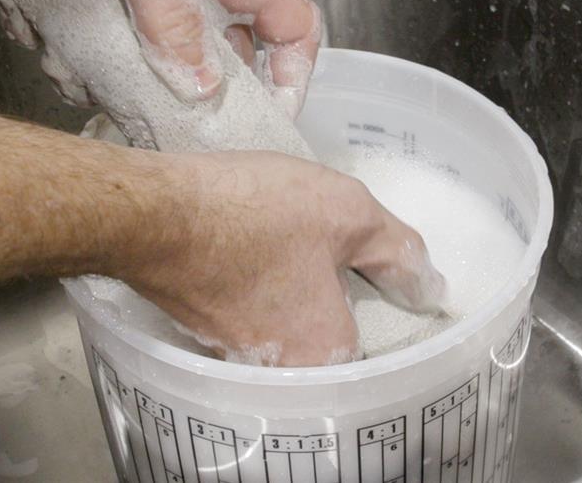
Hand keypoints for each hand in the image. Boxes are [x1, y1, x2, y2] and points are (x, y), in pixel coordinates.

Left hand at [0, 0, 319, 113]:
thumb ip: (168, 12)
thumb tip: (201, 84)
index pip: (291, 26)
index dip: (293, 74)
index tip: (271, 115)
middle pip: (227, 55)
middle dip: (204, 95)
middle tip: (178, 127)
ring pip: (168, 53)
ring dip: (141, 79)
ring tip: (111, 95)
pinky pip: (121, 38)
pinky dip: (99, 55)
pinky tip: (72, 61)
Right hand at [117, 151, 446, 365]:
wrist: (152, 213)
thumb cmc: (249, 214)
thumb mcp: (346, 213)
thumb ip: (397, 251)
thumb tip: (429, 285)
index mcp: (323, 353)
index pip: (377, 349)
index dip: (386, 309)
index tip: (382, 278)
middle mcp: (278, 369)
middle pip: (328, 338)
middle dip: (339, 298)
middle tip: (341, 253)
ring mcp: (233, 351)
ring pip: (287, 323)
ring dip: (296, 290)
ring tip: (296, 242)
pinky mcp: (201, 326)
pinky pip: (250, 311)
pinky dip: (259, 283)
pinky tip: (257, 245)